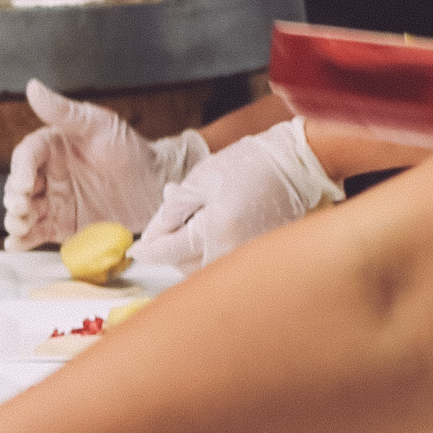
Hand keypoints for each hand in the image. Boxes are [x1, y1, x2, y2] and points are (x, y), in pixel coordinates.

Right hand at [3, 79, 174, 250]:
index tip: (23, 184)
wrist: (157, 186)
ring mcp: (55, 200)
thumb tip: (33, 87)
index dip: (19, 170)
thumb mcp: (99, 125)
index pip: (27, 156)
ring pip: (26, 210)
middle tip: (20, 208)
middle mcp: (49, 173)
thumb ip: (65, 112)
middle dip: (15, 198)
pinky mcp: (63, 223)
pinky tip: (17, 244)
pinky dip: (25, 239)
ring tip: (18, 227)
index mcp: (53, 146)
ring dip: (16, 219)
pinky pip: (40, 231)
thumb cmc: (131, 150)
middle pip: (19, 186)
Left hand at [130, 113, 338, 282]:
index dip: (148, 249)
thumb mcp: (201, 180)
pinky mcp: (260, 257)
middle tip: (166, 226)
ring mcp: (249, 258)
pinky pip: (225, 263)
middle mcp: (233, 252)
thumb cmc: (250, 162)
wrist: (297, 163)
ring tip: (194, 219)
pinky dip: (211, 251)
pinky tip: (213, 227)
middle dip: (170, 250)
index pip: (169, 250)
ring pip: (204, 269)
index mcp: (215, 230)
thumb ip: (171, 211)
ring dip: (190, 253)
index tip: (135, 250)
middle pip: (184, 267)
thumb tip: (151, 236)